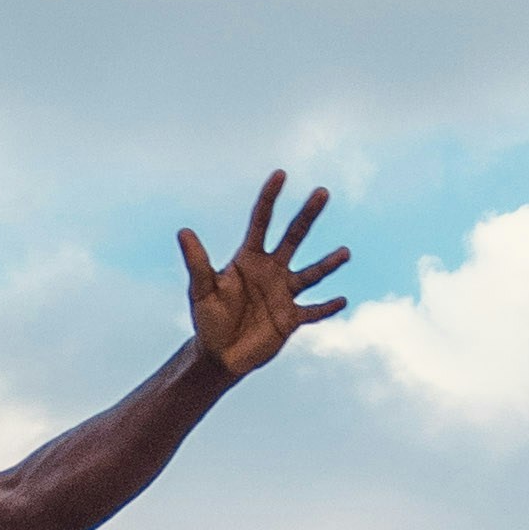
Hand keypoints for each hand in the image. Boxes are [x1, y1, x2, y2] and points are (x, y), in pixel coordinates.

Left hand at [180, 175, 345, 385]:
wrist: (218, 355)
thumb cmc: (207, 319)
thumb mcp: (201, 290)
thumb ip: (197, 262)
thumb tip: (183, 231)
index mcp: (248, 258)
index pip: (262, 221)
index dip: (270, 198)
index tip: (281, 174)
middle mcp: (270, 270)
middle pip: (293, 236)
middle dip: (307, 214)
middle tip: (322, 191)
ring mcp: (283, 293)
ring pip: (311, 273)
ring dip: (328, 263)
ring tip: (345, 252)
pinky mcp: (291, 318)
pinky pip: (314, 311)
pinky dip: (327, 307)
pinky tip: (342, 300)